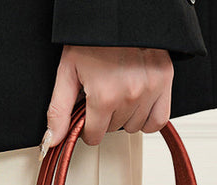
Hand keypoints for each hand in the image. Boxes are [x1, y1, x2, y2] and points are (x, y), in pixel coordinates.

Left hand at [40, 45, 173, 152]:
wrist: (119, 12)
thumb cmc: (92, 37)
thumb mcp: (68, 71)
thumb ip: (59, 109)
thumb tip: (52, 139)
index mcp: (105, 95)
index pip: (94, 136)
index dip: (86, 128)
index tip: (87, 116)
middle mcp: (130, 95)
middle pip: (113, 130)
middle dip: (104, 118)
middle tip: (101, 95)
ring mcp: (150, 90)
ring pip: (134, 127)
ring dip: (125, 117)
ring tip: (118, 94)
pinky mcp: (164, 82)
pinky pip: (158, 120)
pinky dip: (148, 119)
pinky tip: (137, 106)